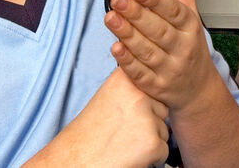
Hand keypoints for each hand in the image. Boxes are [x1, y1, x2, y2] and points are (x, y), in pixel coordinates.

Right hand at [28, 68, 167, 167]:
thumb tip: (154, 79)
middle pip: (161, 108)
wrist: (75, 160)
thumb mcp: (108, 95)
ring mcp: (147, 119)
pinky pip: (163, 150)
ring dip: (149, 139)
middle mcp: (139, 94)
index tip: (126, 112)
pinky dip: (150, 157)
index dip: (142, 104)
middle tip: (122, 130)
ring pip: (163, 130)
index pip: (152, 87)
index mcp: (126, 78)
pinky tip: (128, 155)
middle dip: (149, 121)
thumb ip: (131, 85)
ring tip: (122, 142)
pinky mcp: (153, 143)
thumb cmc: (90, 132)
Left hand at [105, 0, 221, 112]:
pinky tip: (115, 49)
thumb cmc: (189, 44)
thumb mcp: (190, 11)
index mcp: (190, 26)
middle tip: (116, 0)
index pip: (174, 11)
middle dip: (137, 15)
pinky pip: (141, 75)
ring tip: (111, 19)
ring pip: (148, 52)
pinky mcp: (156, 87)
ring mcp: (170, 69)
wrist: (198, 89)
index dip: (156, 1)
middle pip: (159, 31)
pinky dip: (128, 63)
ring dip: (128, 35)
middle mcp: (182, 48)